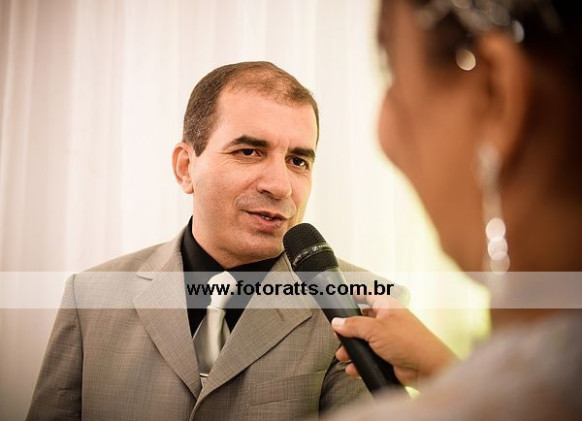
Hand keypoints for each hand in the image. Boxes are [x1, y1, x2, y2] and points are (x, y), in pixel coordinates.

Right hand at [331, 295, 456, 387]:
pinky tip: (353, 367)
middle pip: (362, 321)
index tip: (341, 297)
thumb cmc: (409, 342)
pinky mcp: (388, 356)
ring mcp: (388, 339)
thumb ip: (354, 325)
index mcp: (387, 307)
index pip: (368, 295)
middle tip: (338, 335)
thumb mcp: (375, 329)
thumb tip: (338, 322)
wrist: (427, 368)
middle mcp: (387, 321)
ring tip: (343, 355)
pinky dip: (360, 362)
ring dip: (352, 349)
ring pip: (364, 341)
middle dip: (349, 330)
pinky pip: (370, 357)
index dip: (355, 295)